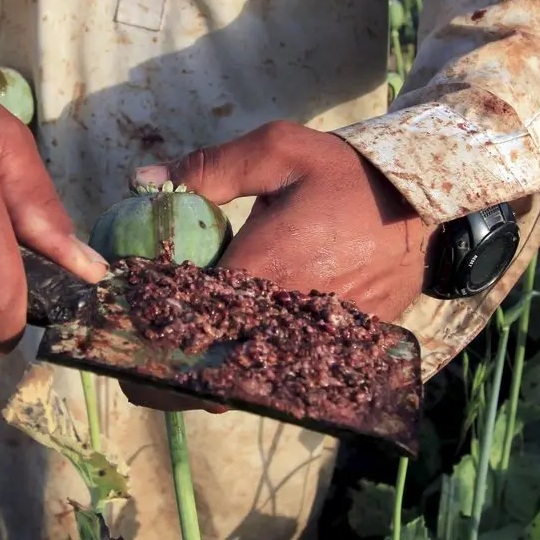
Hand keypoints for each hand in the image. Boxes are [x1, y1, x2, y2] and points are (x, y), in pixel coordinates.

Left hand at [120, 120, 431, 412]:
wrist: (424, 202)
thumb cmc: (346, 175)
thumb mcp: (278, 151)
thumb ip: (209, 169)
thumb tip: (144, 182)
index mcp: (263, 272)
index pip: (188, 329)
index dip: (144, 346)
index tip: (115, 342)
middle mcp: (287, 319)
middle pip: (211, 379)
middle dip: (167, 382)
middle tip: (134, 370)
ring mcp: (316, 343)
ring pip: (246, 388)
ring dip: (206, 383)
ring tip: (174, 367)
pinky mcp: (340, 351)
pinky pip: (283, 380)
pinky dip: (250, 377)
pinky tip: (230, 358)